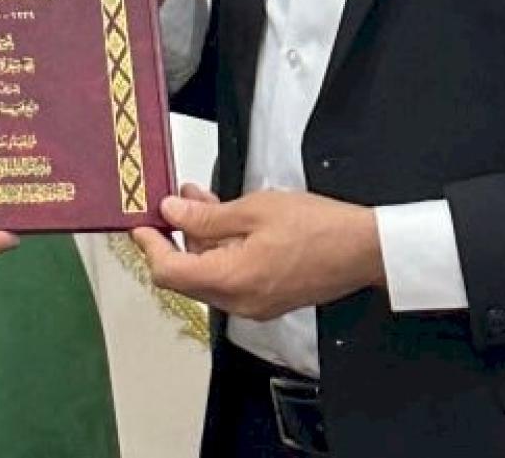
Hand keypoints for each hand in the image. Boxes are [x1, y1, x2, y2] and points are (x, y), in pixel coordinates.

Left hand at [129, 189, 381, 319]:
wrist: (364, 249)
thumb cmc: (318, 227)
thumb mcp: (254, 210)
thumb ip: (207, 216)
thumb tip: (172, 213)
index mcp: (232, 280)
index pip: (170, 272)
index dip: (150, 247)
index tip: (140, 224)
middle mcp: (239, 302)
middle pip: (188, 275)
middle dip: (177, 236)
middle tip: (173, 200)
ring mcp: (255, 304)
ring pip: (209, 274)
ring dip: (200, 238)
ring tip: (201, 199)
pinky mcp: (268, 299)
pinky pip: (231, 277)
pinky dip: (221, 250)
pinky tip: (226, 219)